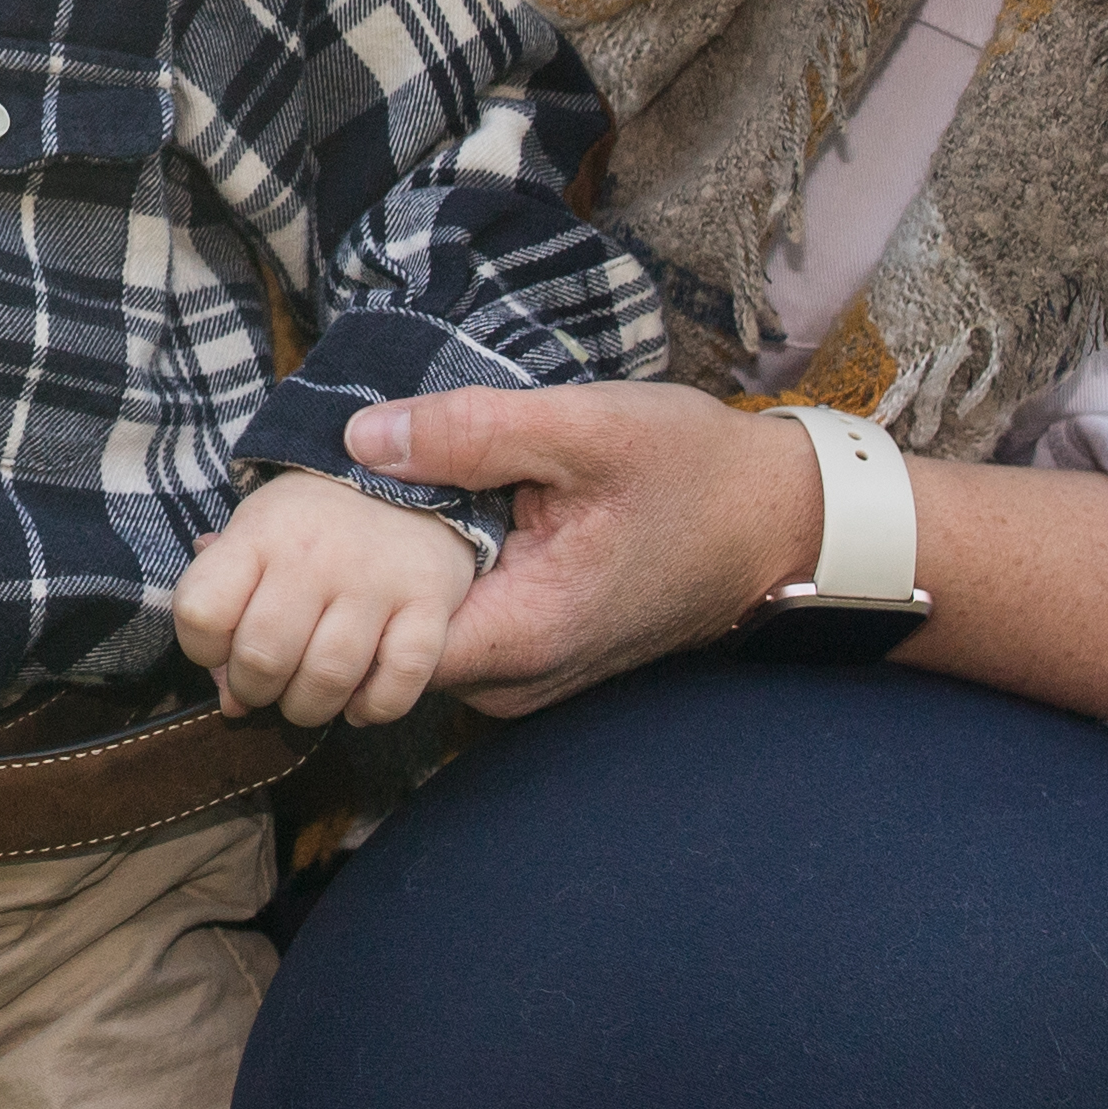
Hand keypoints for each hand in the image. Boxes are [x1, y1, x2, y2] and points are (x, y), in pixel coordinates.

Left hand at [177, 472, 502, 728]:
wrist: (408, 479)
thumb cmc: (314, 525)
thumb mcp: (255, 537)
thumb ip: (228, 610)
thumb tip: (230, 701)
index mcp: (260, 534)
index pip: (201, 613)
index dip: (200, 649)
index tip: (220, 647)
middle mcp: (314, 556)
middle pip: (264, 658)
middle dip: (254, 691)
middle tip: (266, 685)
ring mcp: (375, 580)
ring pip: (328, 678)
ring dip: (309, 707)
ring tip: (308, 696)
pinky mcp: (429, 602)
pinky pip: (399, 681)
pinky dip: (375, 707)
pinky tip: (360, 702)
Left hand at [331, 381, 832, 717]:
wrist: (780, 518)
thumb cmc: (694, 472)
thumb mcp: (585, 428)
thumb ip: (471, 432)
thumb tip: (361, 438)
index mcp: (522, 635)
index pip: (378, 643)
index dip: (339, 580)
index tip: (328, 512)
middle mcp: (517, 680)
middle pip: (389, 644)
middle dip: (363, 572)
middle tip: (353, 488)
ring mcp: (528, 678)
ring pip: (421, 636)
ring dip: (404, 572)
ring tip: (399, 495)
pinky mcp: (537, 657)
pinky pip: (460, 627)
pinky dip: (443, 578)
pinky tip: (446, 518)